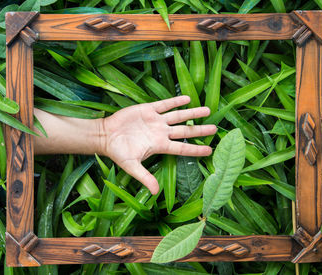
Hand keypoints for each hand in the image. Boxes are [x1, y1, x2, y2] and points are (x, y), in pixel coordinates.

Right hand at [97, 95, 216, 193]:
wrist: (106, 135)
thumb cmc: (118, 152)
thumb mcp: (131, 166)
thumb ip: (144, 177)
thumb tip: (155, 192)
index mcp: (159, 145)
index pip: (182, 148)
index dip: (196, 149)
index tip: (210, 150)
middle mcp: (161, 132)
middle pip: (185, 131)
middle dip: (200, 129)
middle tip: (215, 128)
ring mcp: (156, 121)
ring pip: (178, 116)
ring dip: (192, 113)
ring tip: (207, 110)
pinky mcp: (148, 109)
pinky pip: (165, 104)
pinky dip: (175, 101)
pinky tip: (187, 98)